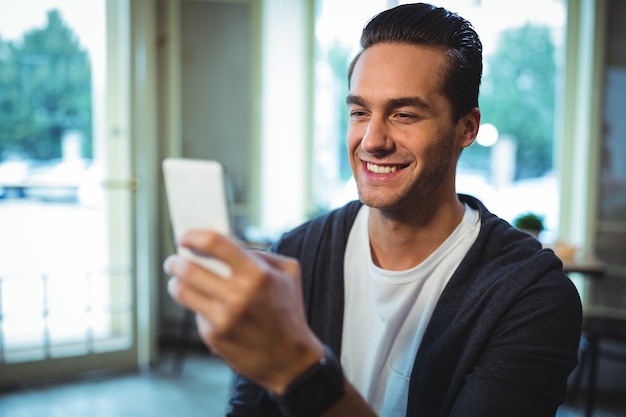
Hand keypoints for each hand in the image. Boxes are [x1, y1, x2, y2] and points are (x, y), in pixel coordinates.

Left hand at [164, 229, 324, 393]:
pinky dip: (197, 307)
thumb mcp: (288, 274)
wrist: (291, 359)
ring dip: (176, 282)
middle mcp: (238, 295)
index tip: (185, 236)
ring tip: (178, 280)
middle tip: (173, 260)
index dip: (193, 235)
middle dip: (175, 261)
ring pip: (182, 291)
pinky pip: (195, 313)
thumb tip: (227, 245)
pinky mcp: (214, 337)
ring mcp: (223, 318)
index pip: (214, 243)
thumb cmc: (288, 313)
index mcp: (257, 274)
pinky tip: (206, 308)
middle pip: (189, 268)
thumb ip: (260, 255)